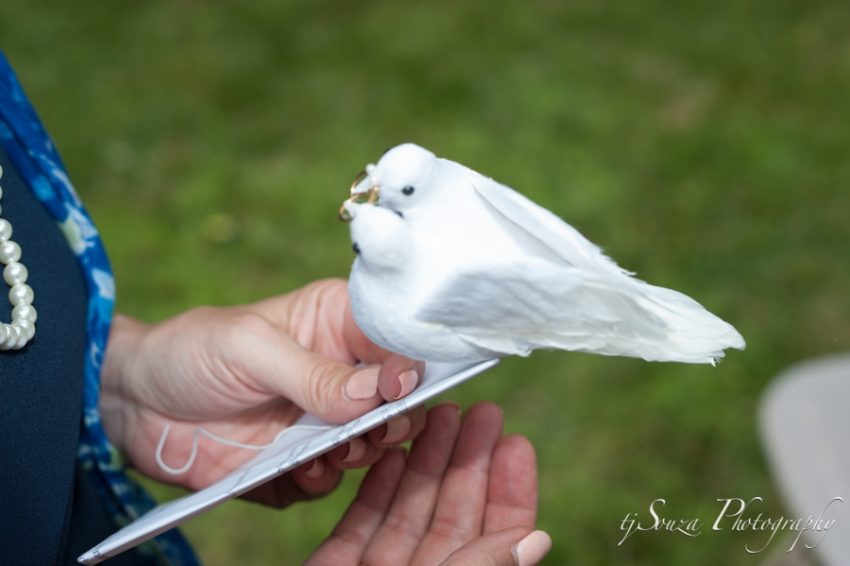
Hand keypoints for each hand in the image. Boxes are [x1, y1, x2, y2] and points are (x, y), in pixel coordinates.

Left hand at [100, 279, 425, 507]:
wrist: (133, 402)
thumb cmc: (190, 351)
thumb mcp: (250, 349)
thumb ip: (313, 372)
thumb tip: (379, 390)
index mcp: (336, 324)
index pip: (394, 340)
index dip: (407, 364)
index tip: (399, 388)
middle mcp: (338, 372)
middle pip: (397, 398)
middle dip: (393, 417)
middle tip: (372, 429)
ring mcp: (320, 419)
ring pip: (371, 442)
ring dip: (361, 451)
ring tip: (335, 450)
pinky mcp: (297, 461)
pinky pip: (329, 479)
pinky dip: (322, 479)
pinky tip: (303, 468)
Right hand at [307, 403, 551, 565]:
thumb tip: (537, 539)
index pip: (498, 541)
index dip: (509, 492)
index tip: (517, 442)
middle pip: (454, 518)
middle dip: (467, 462)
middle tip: (479, 412)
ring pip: (409, 514)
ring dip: (425, 465)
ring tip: (438, 417)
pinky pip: (361, 528)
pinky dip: (376, 490)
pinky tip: (392, 456)